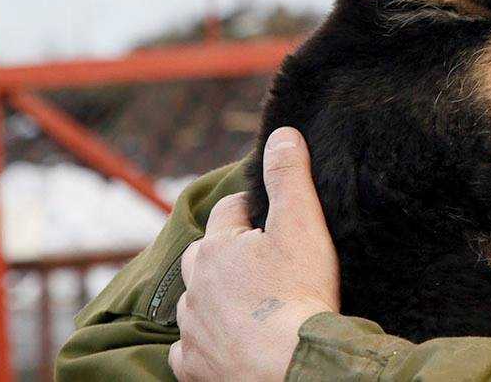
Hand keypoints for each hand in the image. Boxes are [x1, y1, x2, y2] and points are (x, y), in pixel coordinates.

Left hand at [169, 127, 339, 380]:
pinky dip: (203, 344)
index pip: (228, 212)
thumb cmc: (298, 294)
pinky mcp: (195, 367)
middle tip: (258, 260)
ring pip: (194, 303)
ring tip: (245, 304)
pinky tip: (223, 343)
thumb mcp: (301, 223)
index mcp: (217, 248)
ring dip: (212, 299)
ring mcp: (192, 329)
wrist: (290, 366)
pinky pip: (188, 350)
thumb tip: (281, 132)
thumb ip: (289, 176)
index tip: (271, 217)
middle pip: (203, 256)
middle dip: (224, 253)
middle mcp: (195, 286)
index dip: (251, 210)